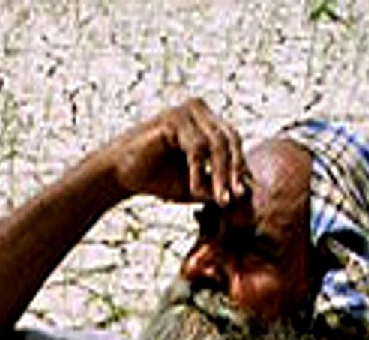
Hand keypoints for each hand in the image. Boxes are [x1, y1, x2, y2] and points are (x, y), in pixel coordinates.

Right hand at [105, 98, 249, 207]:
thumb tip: (247, 192)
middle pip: (229, 139)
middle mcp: (199, 111)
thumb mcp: (194, 185)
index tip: (242, 195)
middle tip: (235, 197)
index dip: (240, 167)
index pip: (233, 141)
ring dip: (219, 175)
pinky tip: (195, 189)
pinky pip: (196, 147)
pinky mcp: (173, 119)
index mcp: (207, 121)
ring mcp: (186, 112)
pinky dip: (199, 171)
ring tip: (219, 199)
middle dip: (234, 171)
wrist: (121, 174)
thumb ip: (217, 185)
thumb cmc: (157, 178)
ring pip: (215, 145)